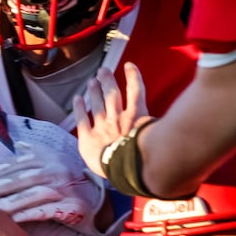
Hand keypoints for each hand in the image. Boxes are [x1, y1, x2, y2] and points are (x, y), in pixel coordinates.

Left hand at [0, 140, 104, 229]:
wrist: (98, 198)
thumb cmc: (71, 179)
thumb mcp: (57, 160)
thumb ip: (36, 152)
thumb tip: (18, 144)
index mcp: (51, 158)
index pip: (23, 162)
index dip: (2, 168)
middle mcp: (58, 171)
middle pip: (27, 177)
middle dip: (4, 183)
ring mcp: (66, 189)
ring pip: (37, 193)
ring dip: (15, 200)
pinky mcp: (72, 207)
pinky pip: (48, 211)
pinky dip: (31, 214)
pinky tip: (16, 219)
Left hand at [73, 62, 149, 177]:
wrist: (125, 169)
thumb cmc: (142, 158)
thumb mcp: (153, 139)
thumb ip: (153, 126)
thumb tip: (158, 121)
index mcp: (135, 117)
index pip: (135, 92)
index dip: (133, 77)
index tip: (129, 65)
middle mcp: (117, 118)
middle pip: (112, 94)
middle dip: (107, 80)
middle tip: (102, 71)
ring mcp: (101, 126)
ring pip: (97, 103)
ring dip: (93, 91)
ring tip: (91, 81)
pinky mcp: (88, 136)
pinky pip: (82, 119)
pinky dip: (78, 107)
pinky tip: (77, 98)